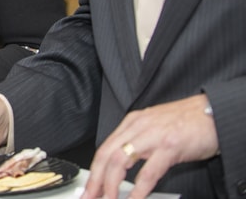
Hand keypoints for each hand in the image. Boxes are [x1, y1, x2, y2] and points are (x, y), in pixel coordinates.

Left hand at [81, 95, 218, 198]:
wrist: (213, 113)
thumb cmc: (187, 122)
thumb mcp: (154, 127)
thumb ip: (138, 142)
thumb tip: (122, 164)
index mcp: (132, 123)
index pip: (105, 148)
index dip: (94, 170)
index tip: (90, 186)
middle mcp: (138, 127)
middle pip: (106, 155)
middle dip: (95, 179)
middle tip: (90, 196)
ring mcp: (152, 136)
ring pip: (119, 161)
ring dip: (111, 184)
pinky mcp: (169, 147)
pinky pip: (148, 172)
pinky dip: (138, 189)